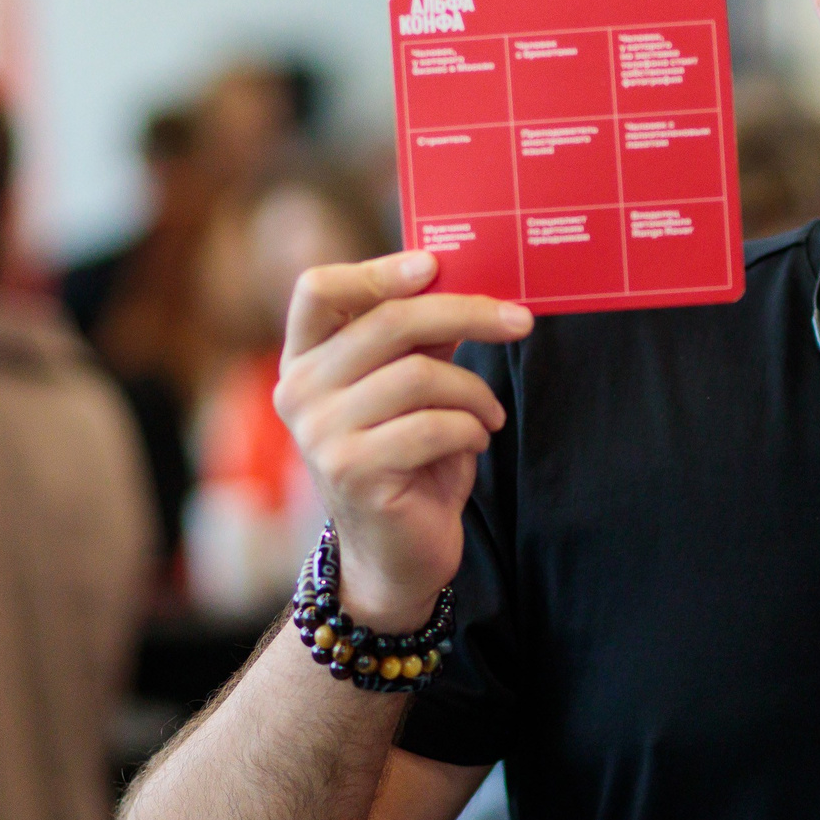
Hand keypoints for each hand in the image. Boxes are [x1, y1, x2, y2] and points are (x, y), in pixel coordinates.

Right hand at [273, 251, 531, 627]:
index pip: (319, 288)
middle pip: (389, 321)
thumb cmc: (408, 461)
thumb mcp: (410, 388)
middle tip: (519, 322)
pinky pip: (434, 426)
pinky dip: (471, 429)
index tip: (435, 266)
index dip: (378, 270)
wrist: (397, 554)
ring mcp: (320, 434)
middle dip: (467, 314)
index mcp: (305, 359)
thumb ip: (420, 338)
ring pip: (421, 375)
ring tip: (489, 415)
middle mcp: (300, 392)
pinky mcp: (354, 472)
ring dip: (475, 392)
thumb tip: (459, 279)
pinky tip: (475, 443)